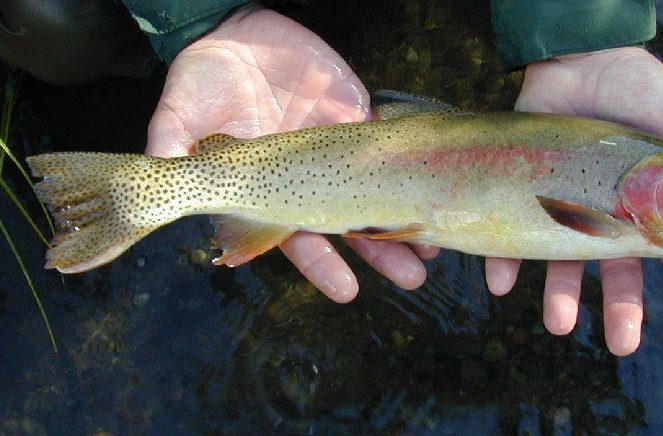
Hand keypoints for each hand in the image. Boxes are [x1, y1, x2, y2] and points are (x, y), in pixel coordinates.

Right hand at [145, 6, 437, 302]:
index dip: (320, 265)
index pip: (296, 237)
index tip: (347, 292)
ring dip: (404, 222)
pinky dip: (411, 171)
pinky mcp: (358, 120)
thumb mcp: (179, 113)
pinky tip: (435, 190)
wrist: (239, 30)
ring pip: (374, 194)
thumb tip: (160, 183)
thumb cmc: (203, 77)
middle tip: (412, 279)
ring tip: (433, 251)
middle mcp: (305, 178)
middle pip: (347, 225)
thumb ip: (173, 151)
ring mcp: (336, 152)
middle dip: (379, 253)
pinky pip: (389, 149)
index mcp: (265, 190)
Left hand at [486, 47, 662, 355]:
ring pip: (565, 263)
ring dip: (562, 296)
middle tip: (623, 346)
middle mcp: (609, 216)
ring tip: (559, 324)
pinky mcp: (529, 193)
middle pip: (619, 273)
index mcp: (651, 207)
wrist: (581, 60)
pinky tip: (500, 283)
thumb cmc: (641, 89)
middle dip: (623, 311)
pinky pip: (512, 231)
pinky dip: (505, 260)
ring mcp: (567, 207)